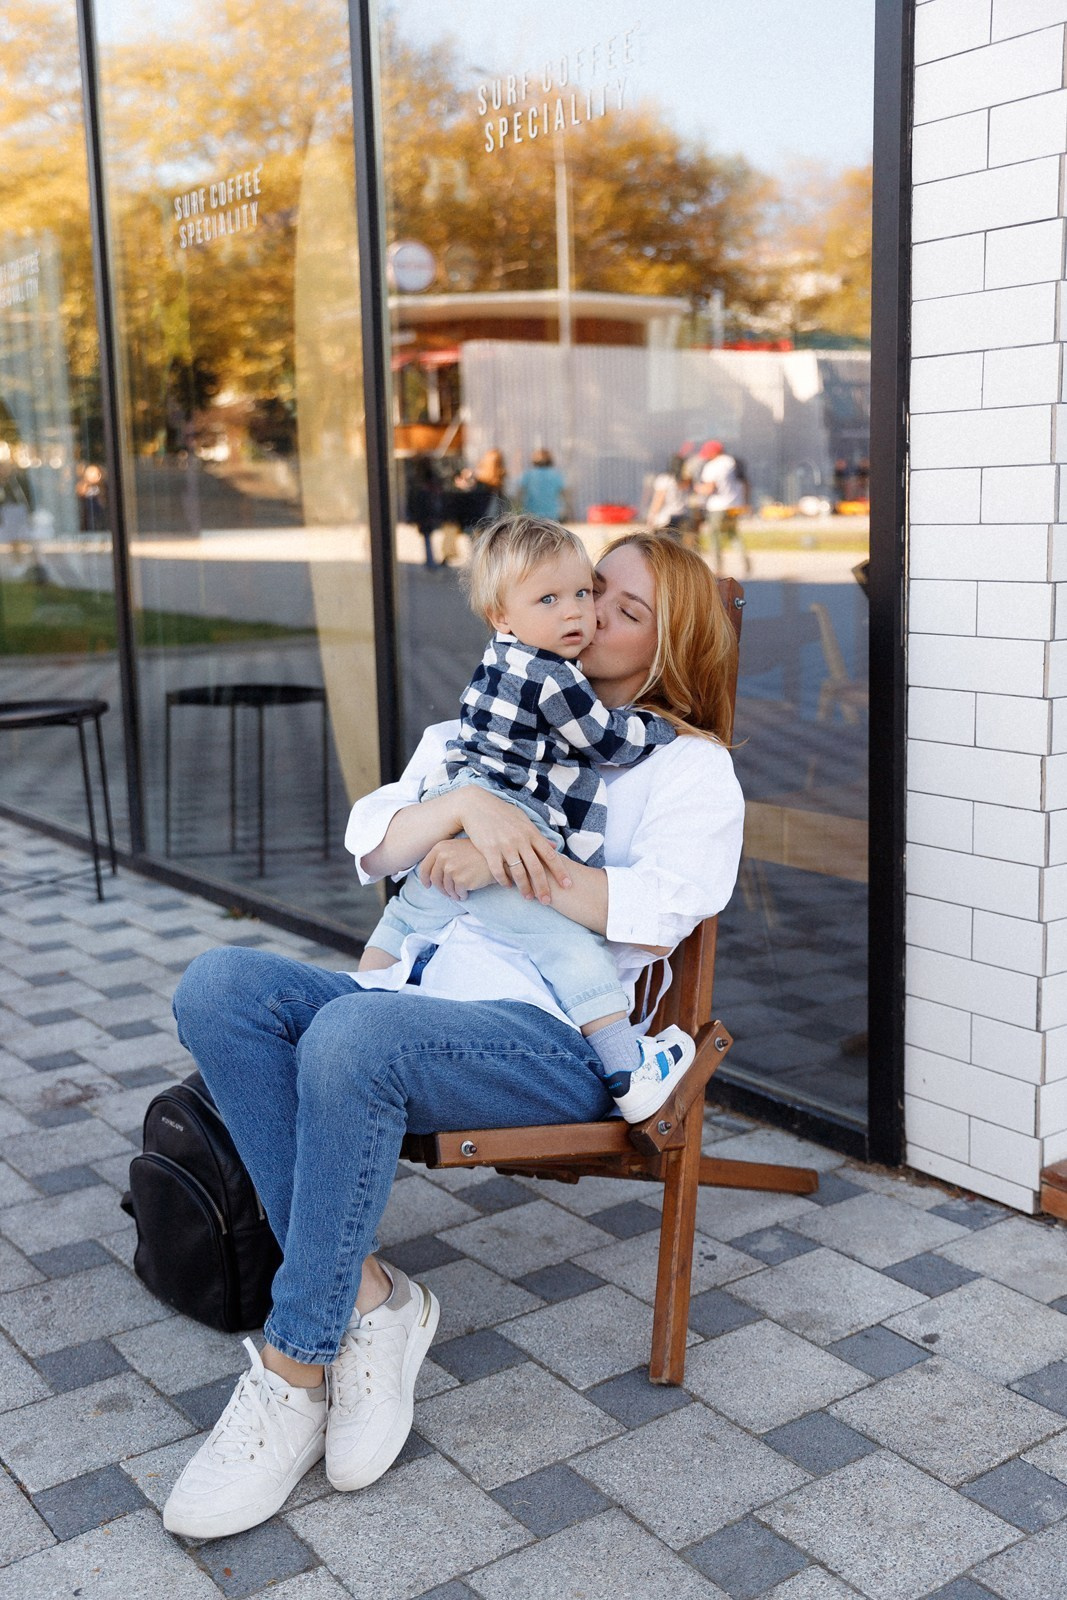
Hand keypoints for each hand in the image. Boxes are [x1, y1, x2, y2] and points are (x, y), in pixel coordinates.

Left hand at [418, 838, 494, 899]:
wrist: (497, 857)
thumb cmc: (478, 853)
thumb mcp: (457, 848)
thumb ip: (443, 857)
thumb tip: (430, 876)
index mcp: (440, 848)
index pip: (425, 867)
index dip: (424, 878)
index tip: (427, 885)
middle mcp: (443, 857)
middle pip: (435, 880)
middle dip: (441, 889)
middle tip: (447, 893)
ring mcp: (452, 869)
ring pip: (446, 888)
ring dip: (452, 893)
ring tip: (460, 893)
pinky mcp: (461, 880)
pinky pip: (457, 893)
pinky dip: (461, 896)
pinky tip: (466, 894)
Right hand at [455, 786, 571, 902]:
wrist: (476, 805)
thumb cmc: (502, 813)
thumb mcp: (523, 820)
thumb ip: (538, 835)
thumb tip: (554, 846)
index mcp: (531, 833)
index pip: (550, 856)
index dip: (560, 872)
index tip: (568, 885)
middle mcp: (520, 840)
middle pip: (536, 868)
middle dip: (543, 887)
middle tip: (547, 901)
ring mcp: (505, 845)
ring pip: (518, 872)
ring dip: (524, 888)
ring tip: (528, 897)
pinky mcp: (489, 849)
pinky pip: (499, 871)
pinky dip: (504, 881)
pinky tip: (507, 886)